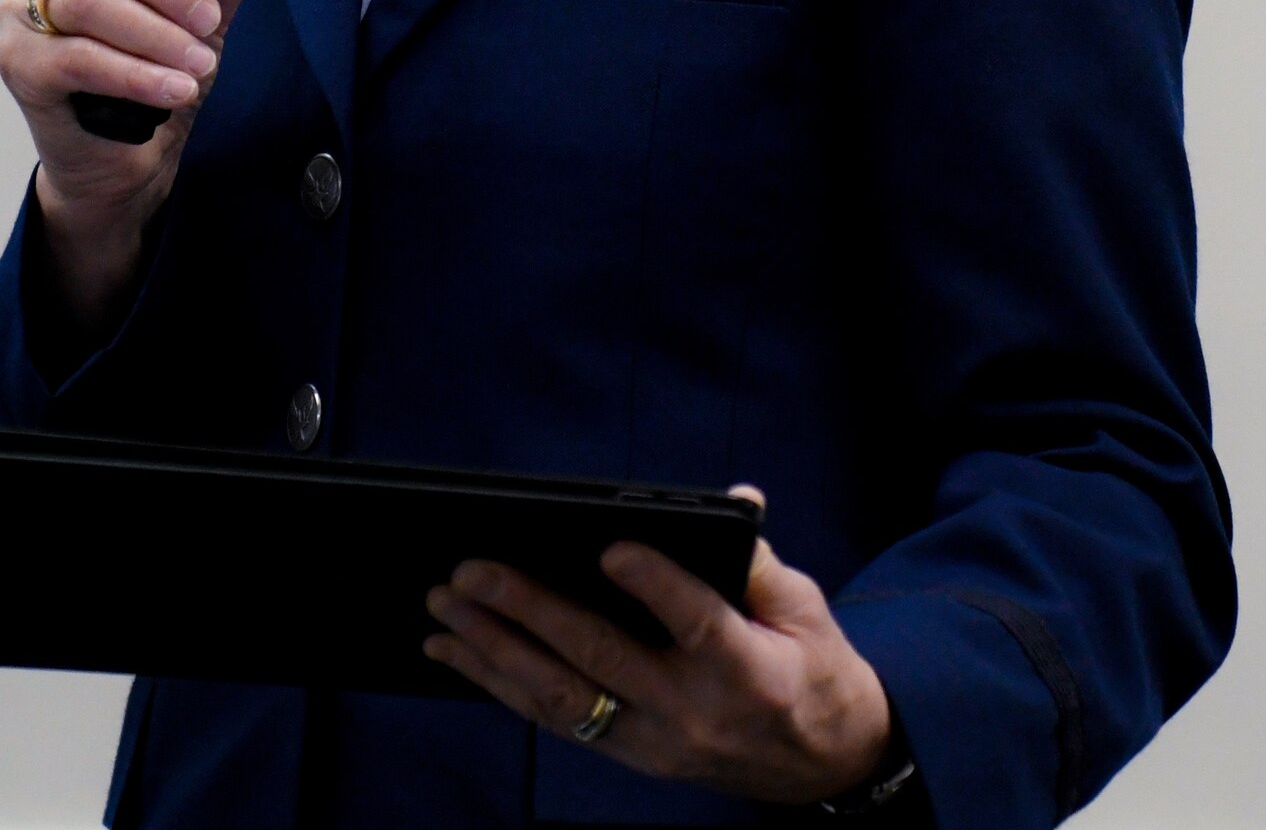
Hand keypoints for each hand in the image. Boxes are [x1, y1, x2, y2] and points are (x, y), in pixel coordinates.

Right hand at [0, 0, 292, 326]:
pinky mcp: (19, 65)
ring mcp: (21, 14)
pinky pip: (77, 59)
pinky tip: (176, 88)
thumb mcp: (203, 8)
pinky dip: (136, 74)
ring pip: (85, 1)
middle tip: (209, 18)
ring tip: (201, 62)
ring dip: (155, 33)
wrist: (123, 156)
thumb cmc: (151, 67)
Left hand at [423, 486, 892, 806]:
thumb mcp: (804, 611)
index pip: (697, 624)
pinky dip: (499, 684)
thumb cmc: (811, 668)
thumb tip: (736, 500)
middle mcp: (690, 712)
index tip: (611, 547)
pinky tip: (457, 653)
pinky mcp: (629, 754)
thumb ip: (760, 560)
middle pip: (602, 660)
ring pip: (562, 699)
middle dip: (530, 612)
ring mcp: (652, 741)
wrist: (822, 764)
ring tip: (444, 610)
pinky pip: (556, 720)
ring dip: (494, 651)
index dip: (655, 585)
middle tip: (471, 572)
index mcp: (746, 669)